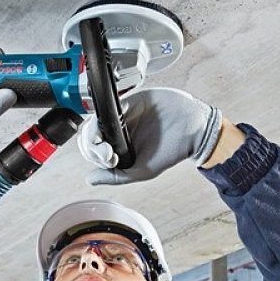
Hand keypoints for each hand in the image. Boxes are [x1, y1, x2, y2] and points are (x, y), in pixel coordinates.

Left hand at [78, 87, 221, 184]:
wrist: (191, 127)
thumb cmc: (171, 150)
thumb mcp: (143, 170)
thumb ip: (117, 176)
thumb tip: (90, 179)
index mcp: (118, 148)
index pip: (93, 151)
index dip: (95, 156)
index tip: (110, 160)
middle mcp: (116, 132)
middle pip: (89, 137)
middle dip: (92, 148)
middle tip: (108, 155)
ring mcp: (120, 116)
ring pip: (93, 122)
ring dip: (93, 135)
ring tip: (109, 147)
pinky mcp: (128, 101)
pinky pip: (107, 106)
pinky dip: (104, 116)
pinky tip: (114, 127)